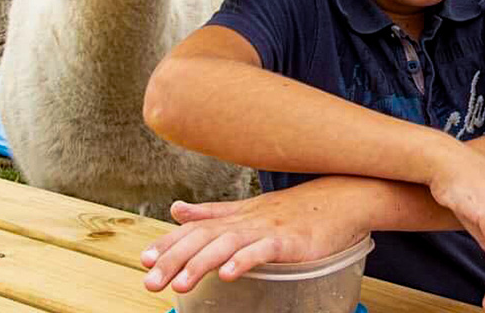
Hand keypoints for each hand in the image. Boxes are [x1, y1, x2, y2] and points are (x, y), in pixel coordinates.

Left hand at [139, 178, 368, 293]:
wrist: (340, 200)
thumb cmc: (295, 210)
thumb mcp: (248, 211)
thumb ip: (211, 214)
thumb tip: (176, 210)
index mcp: (235, 217)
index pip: (194, 229)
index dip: (168, 243)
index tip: (144, 260)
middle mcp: (246, 221)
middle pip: (203, 238)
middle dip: (174, 259)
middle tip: (150, 281)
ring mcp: (267, 230)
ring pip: (228, 244)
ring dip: (201, 264)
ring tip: (180, 284)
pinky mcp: (290, 241)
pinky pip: (264, 250)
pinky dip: (246, 260)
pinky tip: (229, 274)